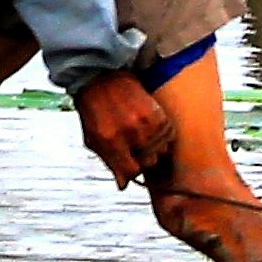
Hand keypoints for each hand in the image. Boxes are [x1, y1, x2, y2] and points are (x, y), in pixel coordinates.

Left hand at [74, 72, 175, 190]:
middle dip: (143, 160)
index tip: (131, 167)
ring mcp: (145, 122)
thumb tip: (123, 184)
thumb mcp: (93, 138)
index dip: (132, 173)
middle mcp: (129, 132)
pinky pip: (168, 135)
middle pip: (149, 162)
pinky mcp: (157, 112)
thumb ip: (109, 161)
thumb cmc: (94, 109)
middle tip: (136, 150)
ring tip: (144, 138)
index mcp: (109, 140)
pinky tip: (152, 129)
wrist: (101, 78)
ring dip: (154, 148)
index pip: (131, 171)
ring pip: (161, 150)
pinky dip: (163, 136)